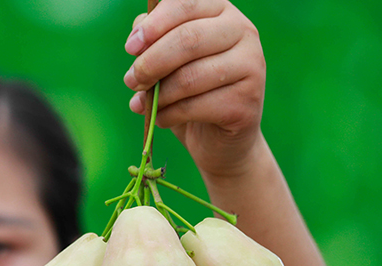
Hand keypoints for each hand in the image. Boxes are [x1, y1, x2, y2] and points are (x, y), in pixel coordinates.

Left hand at [124, 0, 264, 177]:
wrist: (218, 137)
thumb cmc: (189, 89)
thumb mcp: (167, 60)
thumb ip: (153, 40)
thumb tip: (138, 37)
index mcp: (222, 12)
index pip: (186, 4)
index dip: (154, 25)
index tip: (130, 47)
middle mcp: (244, 32)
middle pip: (188, 39)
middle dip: (151, 62)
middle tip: (130, 80)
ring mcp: (251, 66)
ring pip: (190, 76)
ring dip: (157, 94)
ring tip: (142, 104)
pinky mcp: (246, 102)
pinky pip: (195, 106)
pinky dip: (168, 115)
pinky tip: (162, 119)